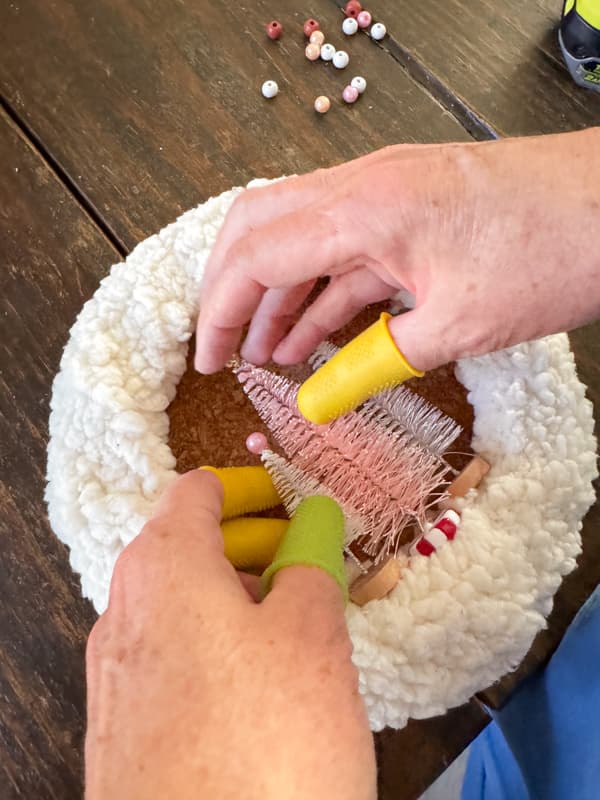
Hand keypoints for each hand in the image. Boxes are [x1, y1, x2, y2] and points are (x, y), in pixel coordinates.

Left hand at [85, 470, 375, 799]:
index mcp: (165, 567)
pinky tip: (264, 686)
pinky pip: (173, 658)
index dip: (251, 487)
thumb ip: (311, 566)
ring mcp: (118, 675)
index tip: (293, 502)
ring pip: (183, 606)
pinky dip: (218, 647)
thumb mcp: (313, 636)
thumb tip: (312, 525)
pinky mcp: (125, 729)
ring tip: (299, 626)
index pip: (198, 492)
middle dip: (253, 546)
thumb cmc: (264, 745)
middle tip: (311, 565)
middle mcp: (126, 612)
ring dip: (239, 600)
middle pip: (188, 546)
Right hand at [195, 128, 599, 374]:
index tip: (209, 359)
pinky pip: (345, 248)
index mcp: (363, 209)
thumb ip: (375, 361)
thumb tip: (320, 402)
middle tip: (225, 347)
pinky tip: (314, 333)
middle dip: (231, 291)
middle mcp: (362, 187)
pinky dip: (322, 291)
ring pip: (299, 238)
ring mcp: (384, 192)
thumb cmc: (552, 251)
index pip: (255, 255)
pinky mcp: (408, 206)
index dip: (221, 312)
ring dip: (278, 295)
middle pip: (258, 228)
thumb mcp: (458, 326)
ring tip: (268, 354)